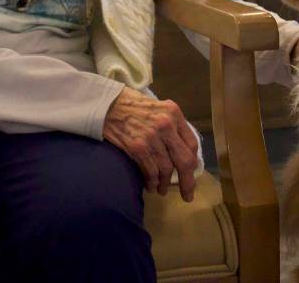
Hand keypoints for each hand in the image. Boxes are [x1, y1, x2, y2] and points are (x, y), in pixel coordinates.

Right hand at [103, 87, 198, 201]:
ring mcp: (151, 137)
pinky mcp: (137, 147)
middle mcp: (166, 125)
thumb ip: (171, 124)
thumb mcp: (157, 107)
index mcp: (174, 113)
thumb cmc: (131, 104)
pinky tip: (150, 185)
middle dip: (187, 182)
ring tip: (161, 189)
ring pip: (166, 169)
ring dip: (164, 183)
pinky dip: (151, 182)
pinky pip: (150, 171)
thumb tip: (180, 148)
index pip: (192, 143)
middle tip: (187, 195)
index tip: (191, 173)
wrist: (106, 104)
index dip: (193, 162)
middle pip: (184, 160)